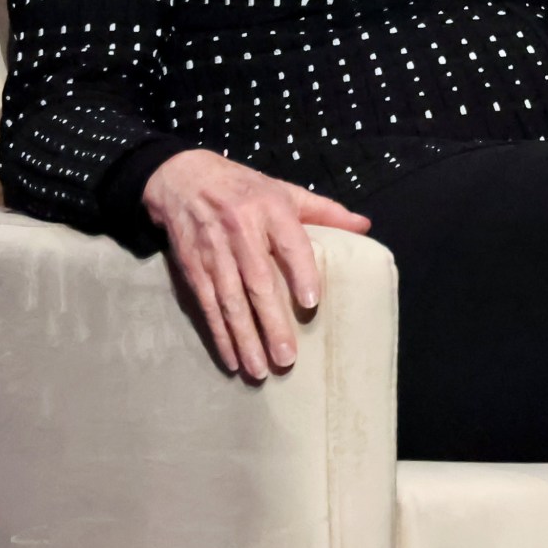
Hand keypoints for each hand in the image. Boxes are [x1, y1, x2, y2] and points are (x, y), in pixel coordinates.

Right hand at [141, 148, 372, 379]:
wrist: (182, 178)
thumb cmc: (244, 189)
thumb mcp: (284, 190)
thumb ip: (324, 211)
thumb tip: (365, 227)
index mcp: (270, 208)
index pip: (289, 241)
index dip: (300, 272)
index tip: (312, 304)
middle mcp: (240, 229)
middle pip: (258, 280)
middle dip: (271, 322)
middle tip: (287, 358)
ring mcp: (214, 250)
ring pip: (230, 300)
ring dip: (244, 337)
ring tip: (260, 370)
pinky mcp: (193, 266)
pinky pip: (208, 305)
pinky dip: (219, 334)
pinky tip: (232, 358)